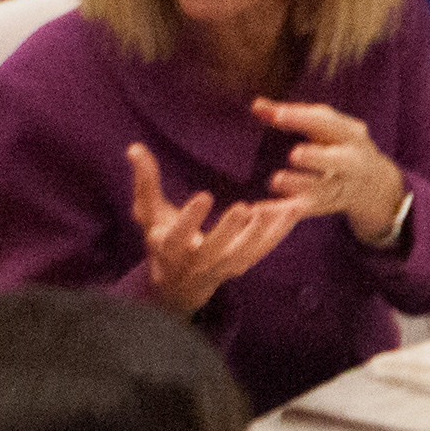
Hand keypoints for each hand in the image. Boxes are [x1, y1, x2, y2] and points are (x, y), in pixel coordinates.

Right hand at [127, 144, 308, 315]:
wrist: (178, 283)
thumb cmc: (162, 237)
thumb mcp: (149, 213)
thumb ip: (145, 182)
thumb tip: (135, 148)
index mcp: (169, 248)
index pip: (176, 236)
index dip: (189, 219)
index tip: (203, 196)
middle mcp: (195, 262)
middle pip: (213, 250)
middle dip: (227, 231)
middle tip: (243, 208)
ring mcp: (221, 268)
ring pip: (243, 254)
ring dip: (261, 234)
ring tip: (277, 209)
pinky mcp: (241, 266)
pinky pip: (262, 251)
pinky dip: (279, 233)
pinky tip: (293, 211)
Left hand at [256, 95, 408, 242]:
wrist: (373, 184)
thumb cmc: (339, 145)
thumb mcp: (325, 127)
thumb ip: (290, 116)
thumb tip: (256, 105)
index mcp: (350, 134)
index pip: (328, 123)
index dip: (302, 118)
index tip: (278, 114)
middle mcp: (352, 161)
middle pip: (340, 160)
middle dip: (319, 157)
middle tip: (295, 154)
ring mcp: (343, 186)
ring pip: (324, 189)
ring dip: (300, 185)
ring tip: (276, 180)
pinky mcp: (327, 206)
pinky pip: (307, 210)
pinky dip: (287, 210)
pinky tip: (263, 209)